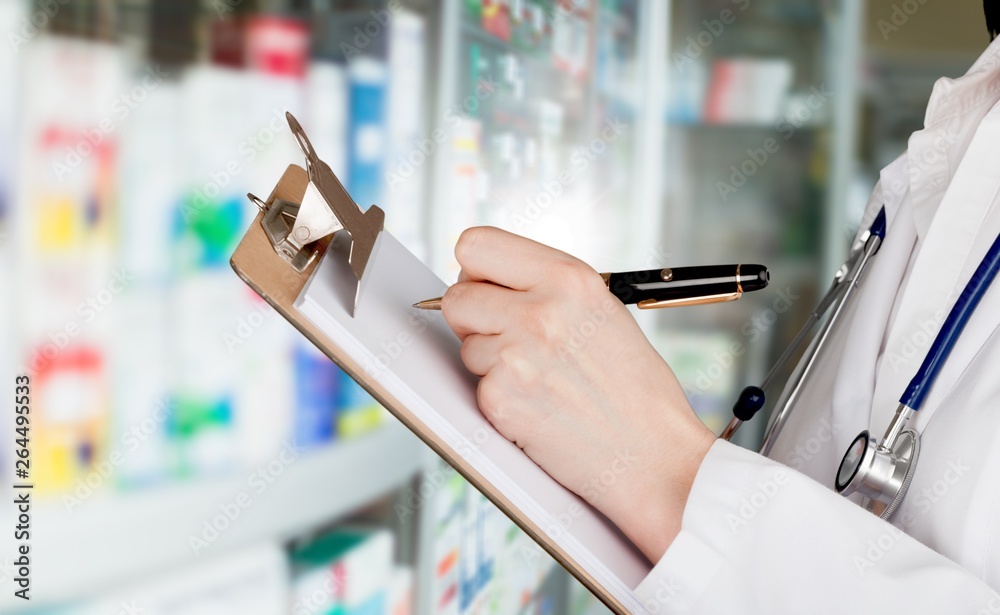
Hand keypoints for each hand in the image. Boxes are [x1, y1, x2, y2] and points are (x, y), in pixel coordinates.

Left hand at [441, 226, 715, 562]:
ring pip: (464, 345)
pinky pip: (475, 386)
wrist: (654, 454)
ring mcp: (516, 355)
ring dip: (489, 361)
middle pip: (456, 296)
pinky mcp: (501, 399)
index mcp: (567, 277)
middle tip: (508, 339)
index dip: (475, 270)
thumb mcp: (601, 309)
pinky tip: (538, 405)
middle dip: (474, 318)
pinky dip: (499, 398)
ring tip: (540, 378)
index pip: (476, 244)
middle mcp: (540, 310)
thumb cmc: (634, 387)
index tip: (486, 288)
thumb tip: (484, 278)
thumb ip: (544, 286)